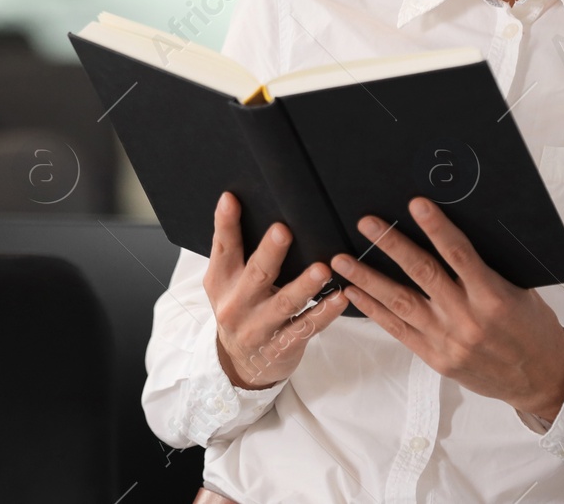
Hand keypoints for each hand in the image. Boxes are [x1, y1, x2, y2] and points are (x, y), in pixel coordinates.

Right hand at [203, 191, 347, 388]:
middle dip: (270, 252)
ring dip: (305, 285)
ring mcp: (259, 328)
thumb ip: (235, 253)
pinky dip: (325, 312)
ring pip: (285, 303)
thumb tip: (245, 205)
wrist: (240, 365)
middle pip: (256, 274)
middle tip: (283, 230)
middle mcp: (237, 304)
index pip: (223, 248)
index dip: (226, 223)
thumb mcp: (227, 284)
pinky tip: (341, 298)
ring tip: (323, 269)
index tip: (231, 199)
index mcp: (222, 281)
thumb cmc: (240, 309)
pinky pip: (306, 327)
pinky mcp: (283, 346)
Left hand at [331, 197, 563, 422]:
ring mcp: (448, 340)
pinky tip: (354, 292)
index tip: (416, 204)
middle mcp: (468, 318)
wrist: (541, 380)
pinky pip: (398, 329)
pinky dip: (373, 310)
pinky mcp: (436, 358)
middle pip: (422, 273)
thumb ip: (488, 267)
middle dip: (391, 245)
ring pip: (400, 302)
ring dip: (367, 278)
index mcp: (494, 297)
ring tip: (342, 259)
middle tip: (366, 223)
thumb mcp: (520, 290)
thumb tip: (451, 232)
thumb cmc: (533, 328)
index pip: (460, 254)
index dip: (437, 227)